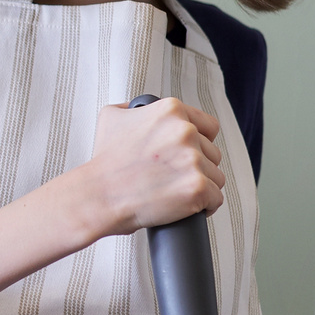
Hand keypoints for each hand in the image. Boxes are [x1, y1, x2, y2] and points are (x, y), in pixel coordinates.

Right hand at [61, 97, 223, 240]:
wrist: (98, 195)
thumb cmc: (104, 162)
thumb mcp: (111, 118)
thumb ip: (132, 107)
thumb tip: (139, 107)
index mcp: (170, 110)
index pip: (208, 126)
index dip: (200, 143)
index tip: (187, 156)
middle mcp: (185, 131)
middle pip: (212, 153)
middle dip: (197, 167)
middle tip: (173, 178)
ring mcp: (193, 159)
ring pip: (216, 176)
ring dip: (201, 186)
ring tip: (176, 193)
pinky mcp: (197, 187)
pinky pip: (216, 198)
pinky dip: (204, 206)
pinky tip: (186, 207)